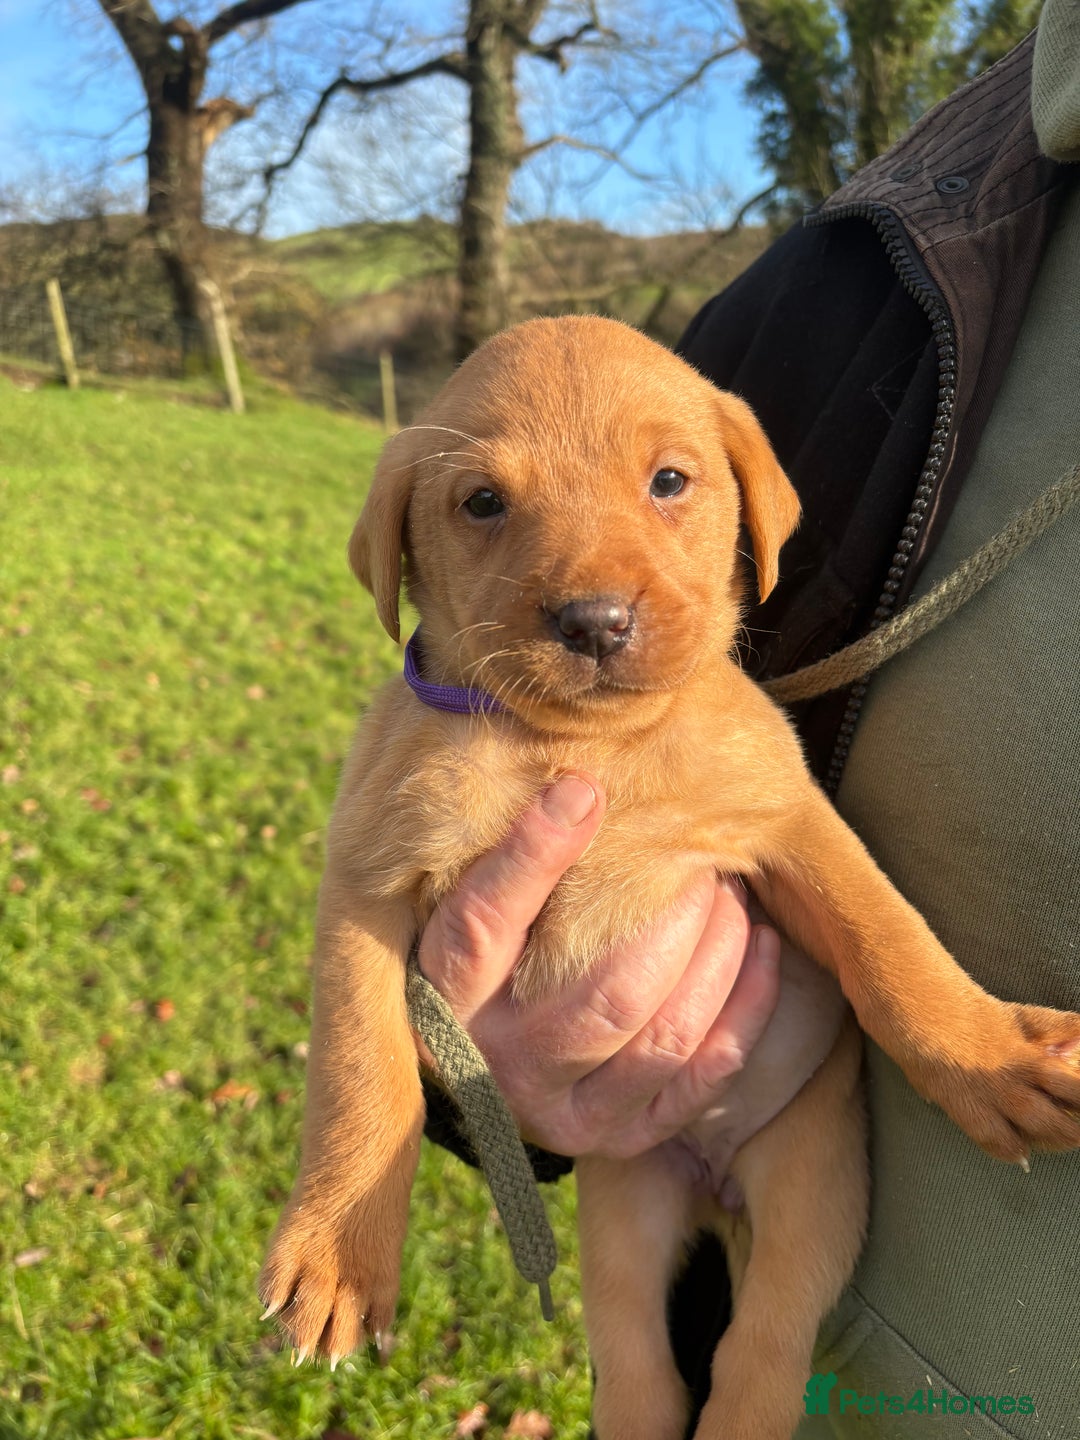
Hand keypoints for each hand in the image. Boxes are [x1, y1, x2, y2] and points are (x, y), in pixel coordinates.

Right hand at [418, 773, 779, 1158]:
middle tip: (699, 852)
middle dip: (671, 915)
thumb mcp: (468, 902)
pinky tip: (759, 944)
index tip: (583, 788)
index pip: (481, 926)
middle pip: (603, 991)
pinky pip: (702, 1073)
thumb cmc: (490, 952)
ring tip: (732, 890)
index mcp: (446, 999)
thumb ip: (507, 856)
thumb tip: (578, 782)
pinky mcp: (623, 1137)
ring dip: (715, 954)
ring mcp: (566, 1114)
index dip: (532, 855)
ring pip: (662, 1034)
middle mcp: (500, 1068)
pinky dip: (745, 1005)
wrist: (492, 1063)